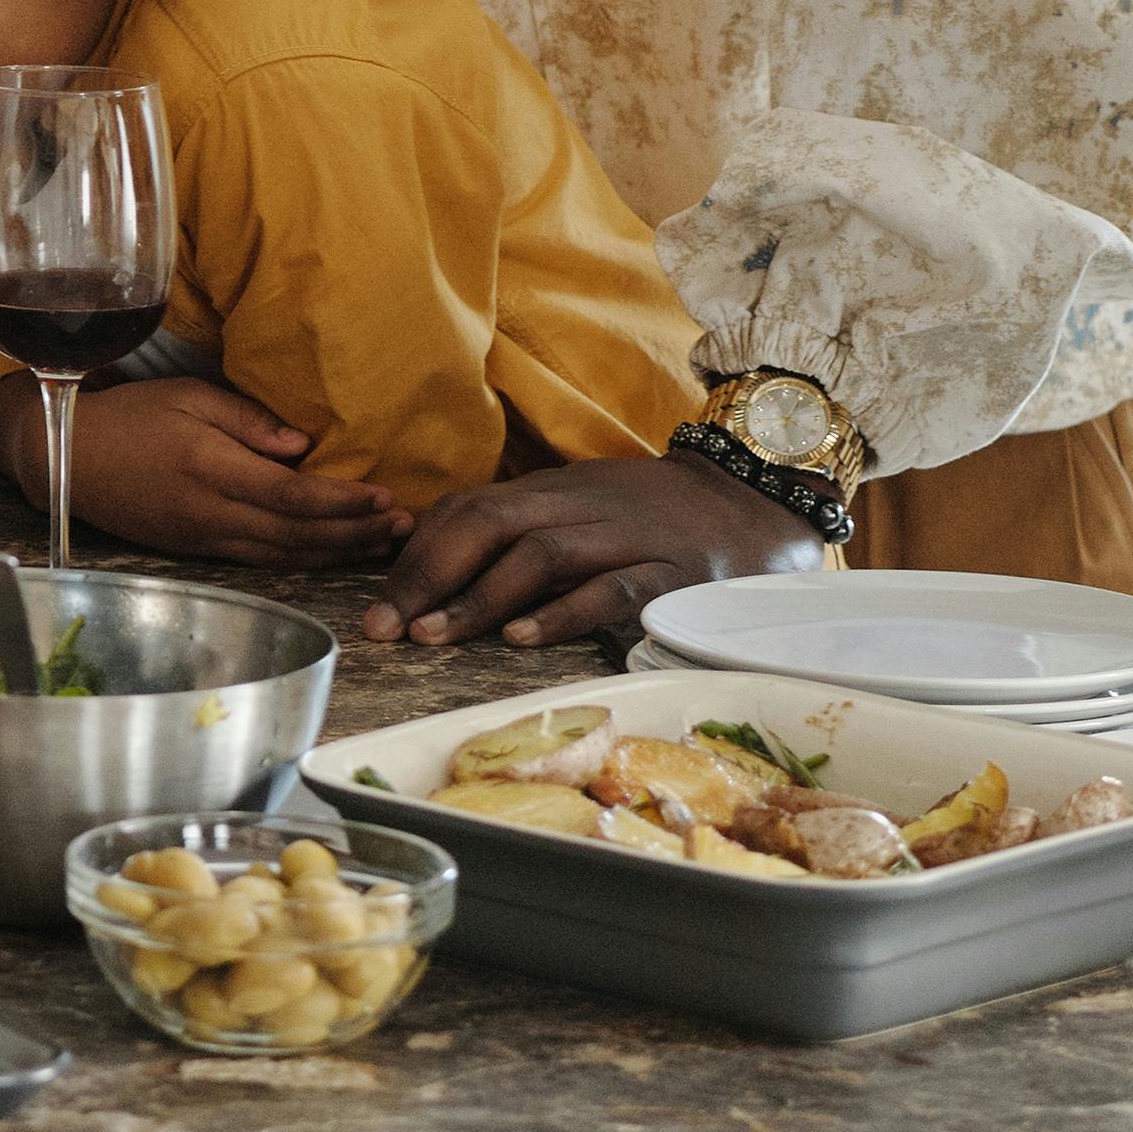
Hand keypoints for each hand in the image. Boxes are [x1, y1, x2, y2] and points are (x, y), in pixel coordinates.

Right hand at [46, 377, 410, 567]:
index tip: (385, 497)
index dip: (343, 502)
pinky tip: (328, 552)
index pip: (292, 495)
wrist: (67, 458)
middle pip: (297, 534)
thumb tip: (303, 448)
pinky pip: (260, 561)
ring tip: (381, 544)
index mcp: (210, 466)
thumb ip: (248, 420)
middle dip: (355, 533)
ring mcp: (203, 537)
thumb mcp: (188, 395)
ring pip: (283, 555)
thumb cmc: (128, 415)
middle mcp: (211, 511)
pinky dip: (301, 559)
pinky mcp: (196, 550)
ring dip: (336, 552)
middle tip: (403, 526)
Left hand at [353, 454, 827, 648]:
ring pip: (539, 555)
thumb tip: (434, 562)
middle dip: (428, 577)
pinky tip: (519, 639)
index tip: (376, 607)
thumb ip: (518, 529)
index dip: (417, 556)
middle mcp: (579, 507)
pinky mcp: (669, 574)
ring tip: (434, 637)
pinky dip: (560, 613)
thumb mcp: (578, 508)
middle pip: (488, 526)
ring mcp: (625, 537)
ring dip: (479, 597)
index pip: (468, 510)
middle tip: (386, 628)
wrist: (755, 500)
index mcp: (551, 492)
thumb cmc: (653, 515)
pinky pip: (609, 589)